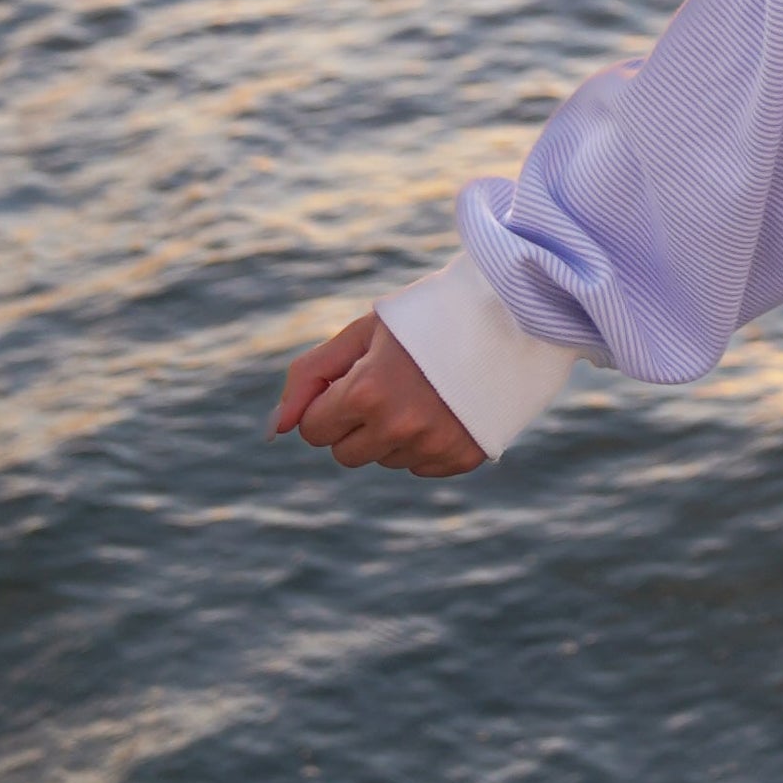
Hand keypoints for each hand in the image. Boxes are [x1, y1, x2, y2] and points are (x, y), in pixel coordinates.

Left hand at [271, 310, 484, 479]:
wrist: (509, 316)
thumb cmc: (426, 318)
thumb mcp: (363, 333)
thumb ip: (310, 376)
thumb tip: (274, 429)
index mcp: (366, 391)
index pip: (313, 430)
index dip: (328, 403)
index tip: (354, 379)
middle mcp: (398, 426)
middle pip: (345, 454)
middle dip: (355, 423)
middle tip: (388, 385)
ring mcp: (433, 446)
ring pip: (383, 459)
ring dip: (391, 433)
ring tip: (422, 391)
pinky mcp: (462, 458)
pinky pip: (420, 466)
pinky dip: (424, 443)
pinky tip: (445, 406)